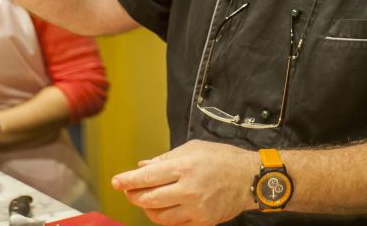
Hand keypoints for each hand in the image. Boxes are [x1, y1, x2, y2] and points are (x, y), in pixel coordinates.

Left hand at [112, 140, 258, 225]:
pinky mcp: (202, 221)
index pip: (147, 177)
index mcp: (185, 166)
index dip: (128, 181)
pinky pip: (174, 225)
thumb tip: (143, 166)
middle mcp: (188, 189)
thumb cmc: (222, 159)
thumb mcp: (193, 149)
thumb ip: (166, 158)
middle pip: (149, 199)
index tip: (116, 182)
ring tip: (147, 200)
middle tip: (129, 191)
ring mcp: (195, 208)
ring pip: (159, 216)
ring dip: (147, 208)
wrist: (249, 179)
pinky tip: (163, 209)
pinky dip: (164, 218)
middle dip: (133, 196)